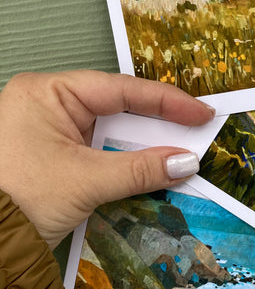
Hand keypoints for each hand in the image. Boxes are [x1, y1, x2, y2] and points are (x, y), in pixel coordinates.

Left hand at [0, 70, 214, 248]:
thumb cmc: (19, 199)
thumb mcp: (86, 181)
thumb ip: (140, 169)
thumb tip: (186, 163)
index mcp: (47, 92)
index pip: (119, 89)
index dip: (166, 101)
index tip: (200, 113)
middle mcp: (47, 104)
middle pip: (117, 108)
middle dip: (157, 124)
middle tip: (198, 131)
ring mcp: (49, 130)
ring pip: (110, 131)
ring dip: (143, 146)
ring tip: (180, 154)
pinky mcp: (53, 155)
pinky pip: (99, 150)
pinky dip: (125, 161)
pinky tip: (151, 169)